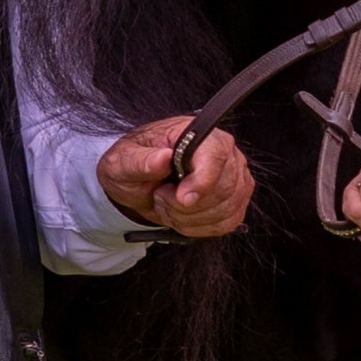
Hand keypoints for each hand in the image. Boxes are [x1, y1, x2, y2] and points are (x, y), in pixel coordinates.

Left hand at [98, 117, 253, 240]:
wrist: (138, 182)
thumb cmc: (134, 164)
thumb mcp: (124, 161)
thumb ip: (141, 161)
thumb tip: (162, 158)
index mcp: (198, 134)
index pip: (216, 155)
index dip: (202, 182)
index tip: (182, 198)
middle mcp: (223, 152)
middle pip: (223, 188)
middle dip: (186, 205)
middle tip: (161, 196)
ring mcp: (234, 177)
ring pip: (224, 210)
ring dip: (189, 218)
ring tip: (168, 204)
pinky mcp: (235, 201)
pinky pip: (225, 224)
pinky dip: (198, 227)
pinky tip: (182, 216)